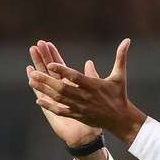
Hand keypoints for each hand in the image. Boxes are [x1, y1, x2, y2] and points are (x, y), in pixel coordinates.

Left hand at [31, 38, 146, 144]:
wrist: (120, 119)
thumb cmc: (119, 95)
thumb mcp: (120, 75)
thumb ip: (121, 57)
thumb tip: (127, 40)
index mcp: (93, 85)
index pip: (75, 76)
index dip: (62, 70)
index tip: (50, 63)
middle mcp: (85, 96)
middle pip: (63, 88)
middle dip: (47, 80)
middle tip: (33, 73)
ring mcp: (80, 107)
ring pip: (59, 98)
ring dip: (44, 90)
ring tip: (32, 81)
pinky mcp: (77, 115)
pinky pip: (60, 110)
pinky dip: (49, 106)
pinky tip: (38, 100)